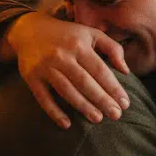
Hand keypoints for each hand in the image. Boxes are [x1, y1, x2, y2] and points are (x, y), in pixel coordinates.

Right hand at [6, 12, 130, 128]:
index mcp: (79, 45)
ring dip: (83, 107)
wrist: (28, 30)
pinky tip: (66, 124)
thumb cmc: (67, 35)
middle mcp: (62, 56)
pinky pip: (43, 98)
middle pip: (85, 82)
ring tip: (98, 119)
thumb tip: (126, 71)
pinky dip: (54, 112)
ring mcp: (45, 67)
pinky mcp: (31, 77)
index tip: (125, 103)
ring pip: (66, 91)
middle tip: (116, 115)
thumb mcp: (91, 34)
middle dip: (102, 100)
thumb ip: (112, 48)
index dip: (114, 88)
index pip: (100, 70)